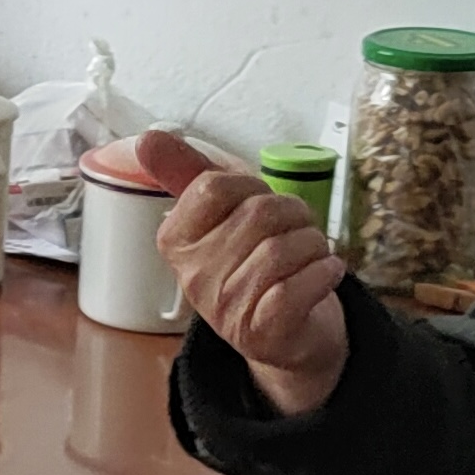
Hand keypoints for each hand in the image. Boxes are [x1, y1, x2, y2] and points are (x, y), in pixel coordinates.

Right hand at [159, 169, 349, 416]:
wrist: (286, 337)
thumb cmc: (253, 265)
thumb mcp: (219, 216)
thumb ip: (186, 173)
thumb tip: (147, 138)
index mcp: (176, 241)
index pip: (213, 186)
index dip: (251, 185)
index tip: (260, 202)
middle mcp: (194, 276)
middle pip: (258, 213)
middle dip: (294, 213)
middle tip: (299, 227)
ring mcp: (226, 308)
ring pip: (283, 248)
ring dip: (314, 244)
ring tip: (313, 252)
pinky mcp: (262, 333)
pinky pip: (298, 287)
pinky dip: (324, 272)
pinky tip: (326, 271)